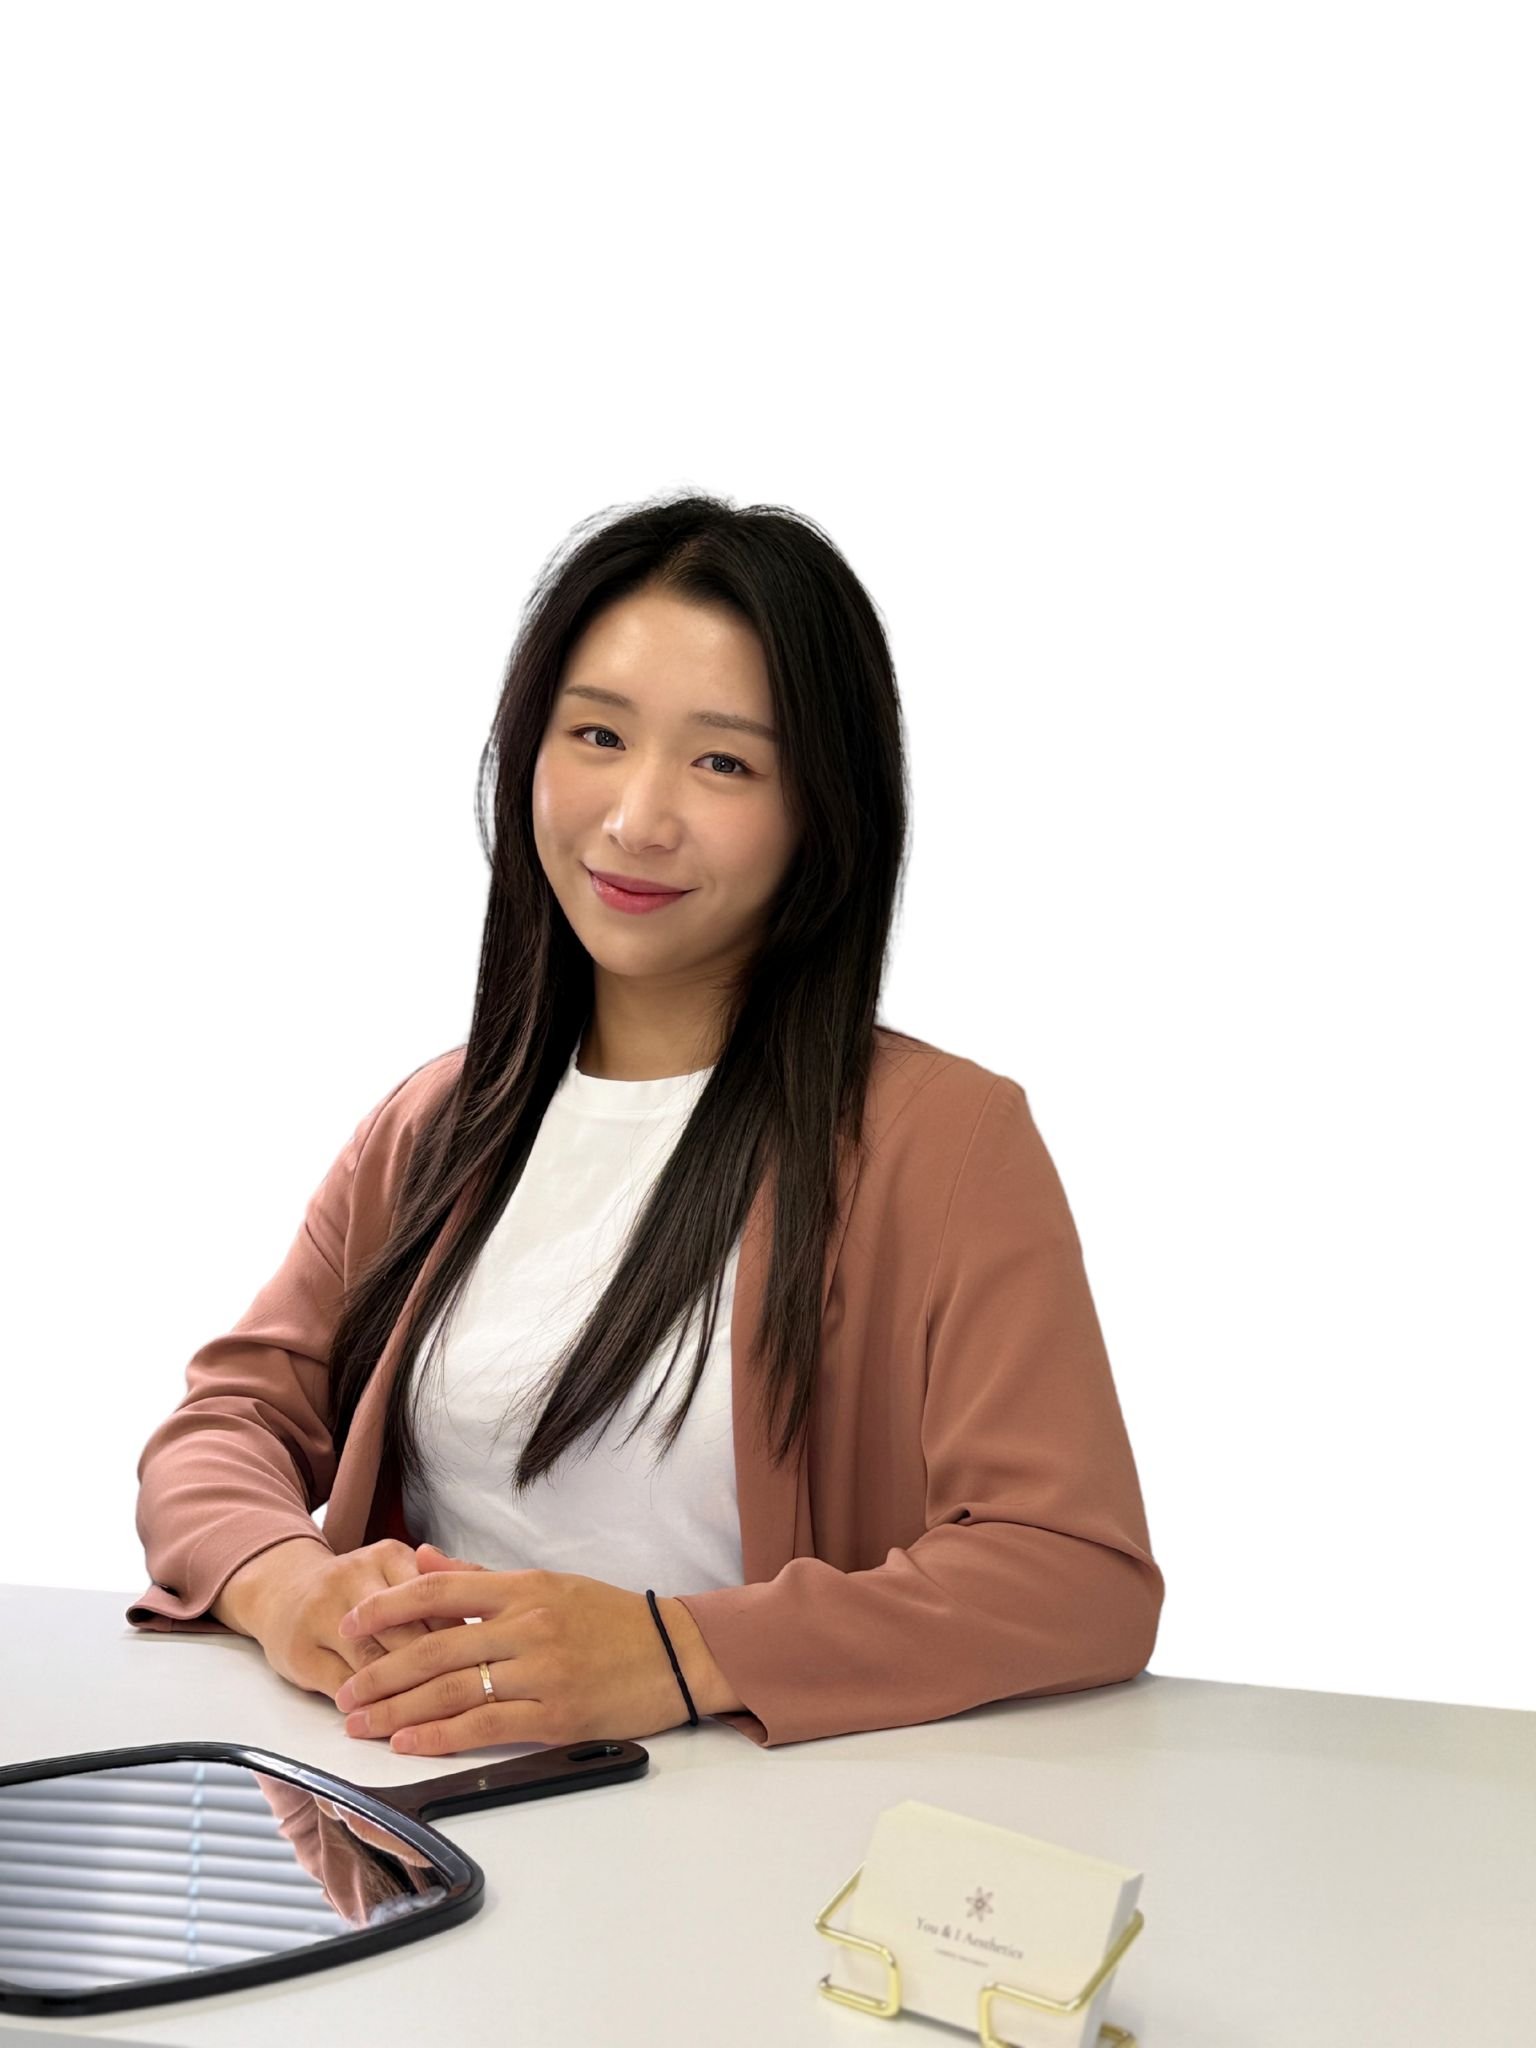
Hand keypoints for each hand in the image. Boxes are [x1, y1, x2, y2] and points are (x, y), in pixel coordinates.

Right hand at [248, 1539, 488, 1704]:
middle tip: (468, 1702)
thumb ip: (446, 1585)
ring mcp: (322, 1614)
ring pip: (374, 1662)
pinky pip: (343, 1685)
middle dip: (438, 1672)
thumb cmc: (356, 1588)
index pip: (435, 1600)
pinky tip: (388, 1720)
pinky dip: (369, 1706)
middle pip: (406, 1634)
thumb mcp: (398, 1572)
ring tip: (433, 1720)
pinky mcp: (301, 1651)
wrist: (282, 1588)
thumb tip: (488, 1616)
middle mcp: (353, 1578)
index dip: (461, 1638)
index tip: (484, 1664)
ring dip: (404, 1696)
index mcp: (388, 1556)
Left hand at [330, 1566, 705, 1753]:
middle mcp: (528, 1626)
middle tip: (342, 1692)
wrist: (678, 1653)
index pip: (438, 1592)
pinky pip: (485, 1726)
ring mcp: (543, 1671)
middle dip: (380, 1672)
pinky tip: (408, 1743)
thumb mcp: (550, 1584)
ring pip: (451, 1691)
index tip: (349, 1623)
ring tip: (359, 1723)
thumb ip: (482, 1578)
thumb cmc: (612, 1620)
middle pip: (434, 1648)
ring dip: (397, 1710)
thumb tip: (424, 1559)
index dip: (387, 1607)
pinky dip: (440, 1736)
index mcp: (524, 1588)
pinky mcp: (557, 1715)